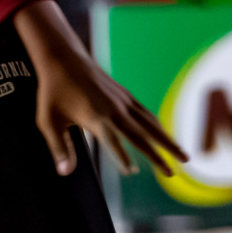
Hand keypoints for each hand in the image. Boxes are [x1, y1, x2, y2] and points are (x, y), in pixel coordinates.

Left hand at [14, 0, 188, 177]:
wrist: (62, 58)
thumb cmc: (52, 91)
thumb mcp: (48, 121)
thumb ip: (59, 148)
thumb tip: (65, 173)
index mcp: (96, 118)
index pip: (114, 143)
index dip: (122, 159)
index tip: (131, 173)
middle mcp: (114, 110)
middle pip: (141, 136)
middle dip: (158, 156)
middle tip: (172, 174)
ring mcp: (122, 101)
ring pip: (151, 124)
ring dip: (167, 141)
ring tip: (183, 156)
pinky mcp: (125, 94)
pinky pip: (146, 113)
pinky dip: (158, 125)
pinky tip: (164, 134)